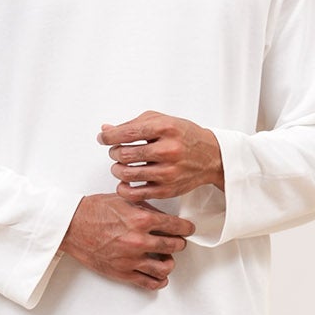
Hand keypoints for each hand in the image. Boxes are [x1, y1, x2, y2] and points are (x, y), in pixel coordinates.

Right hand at [60, 193, 195, 291]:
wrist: (71, 226)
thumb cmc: (93, 211)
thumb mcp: (124, 201)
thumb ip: (146, 209)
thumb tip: (165, 218)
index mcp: (141, 219)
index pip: (177, 226)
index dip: (186, 228)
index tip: (188, 229)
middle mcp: (139, 240)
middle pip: (174, 246)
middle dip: (179, 243)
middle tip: (177, 242)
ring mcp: (131, 259)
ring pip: (165, 267)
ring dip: (169, 262)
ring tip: (166, 258)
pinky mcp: (122, 272)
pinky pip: (149, 283)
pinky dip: (159, 280)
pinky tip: (159, 275)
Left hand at [97, 111, 224, 202]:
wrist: (210, 156)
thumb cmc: (184, 136)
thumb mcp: (161, 121)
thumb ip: (132, 124)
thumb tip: (105, 130)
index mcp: (165, 128)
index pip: (126, 133)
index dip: (108, 137)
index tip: (103, 138)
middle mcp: (168, 150)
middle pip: (124, 154)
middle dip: (114, 152)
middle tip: (116, 152)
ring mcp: (168, 172)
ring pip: (127, 174)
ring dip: (117, 169)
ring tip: (120, 166)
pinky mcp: (167, 190)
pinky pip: (136, 193)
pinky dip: (124, 189)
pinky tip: (124, 183)